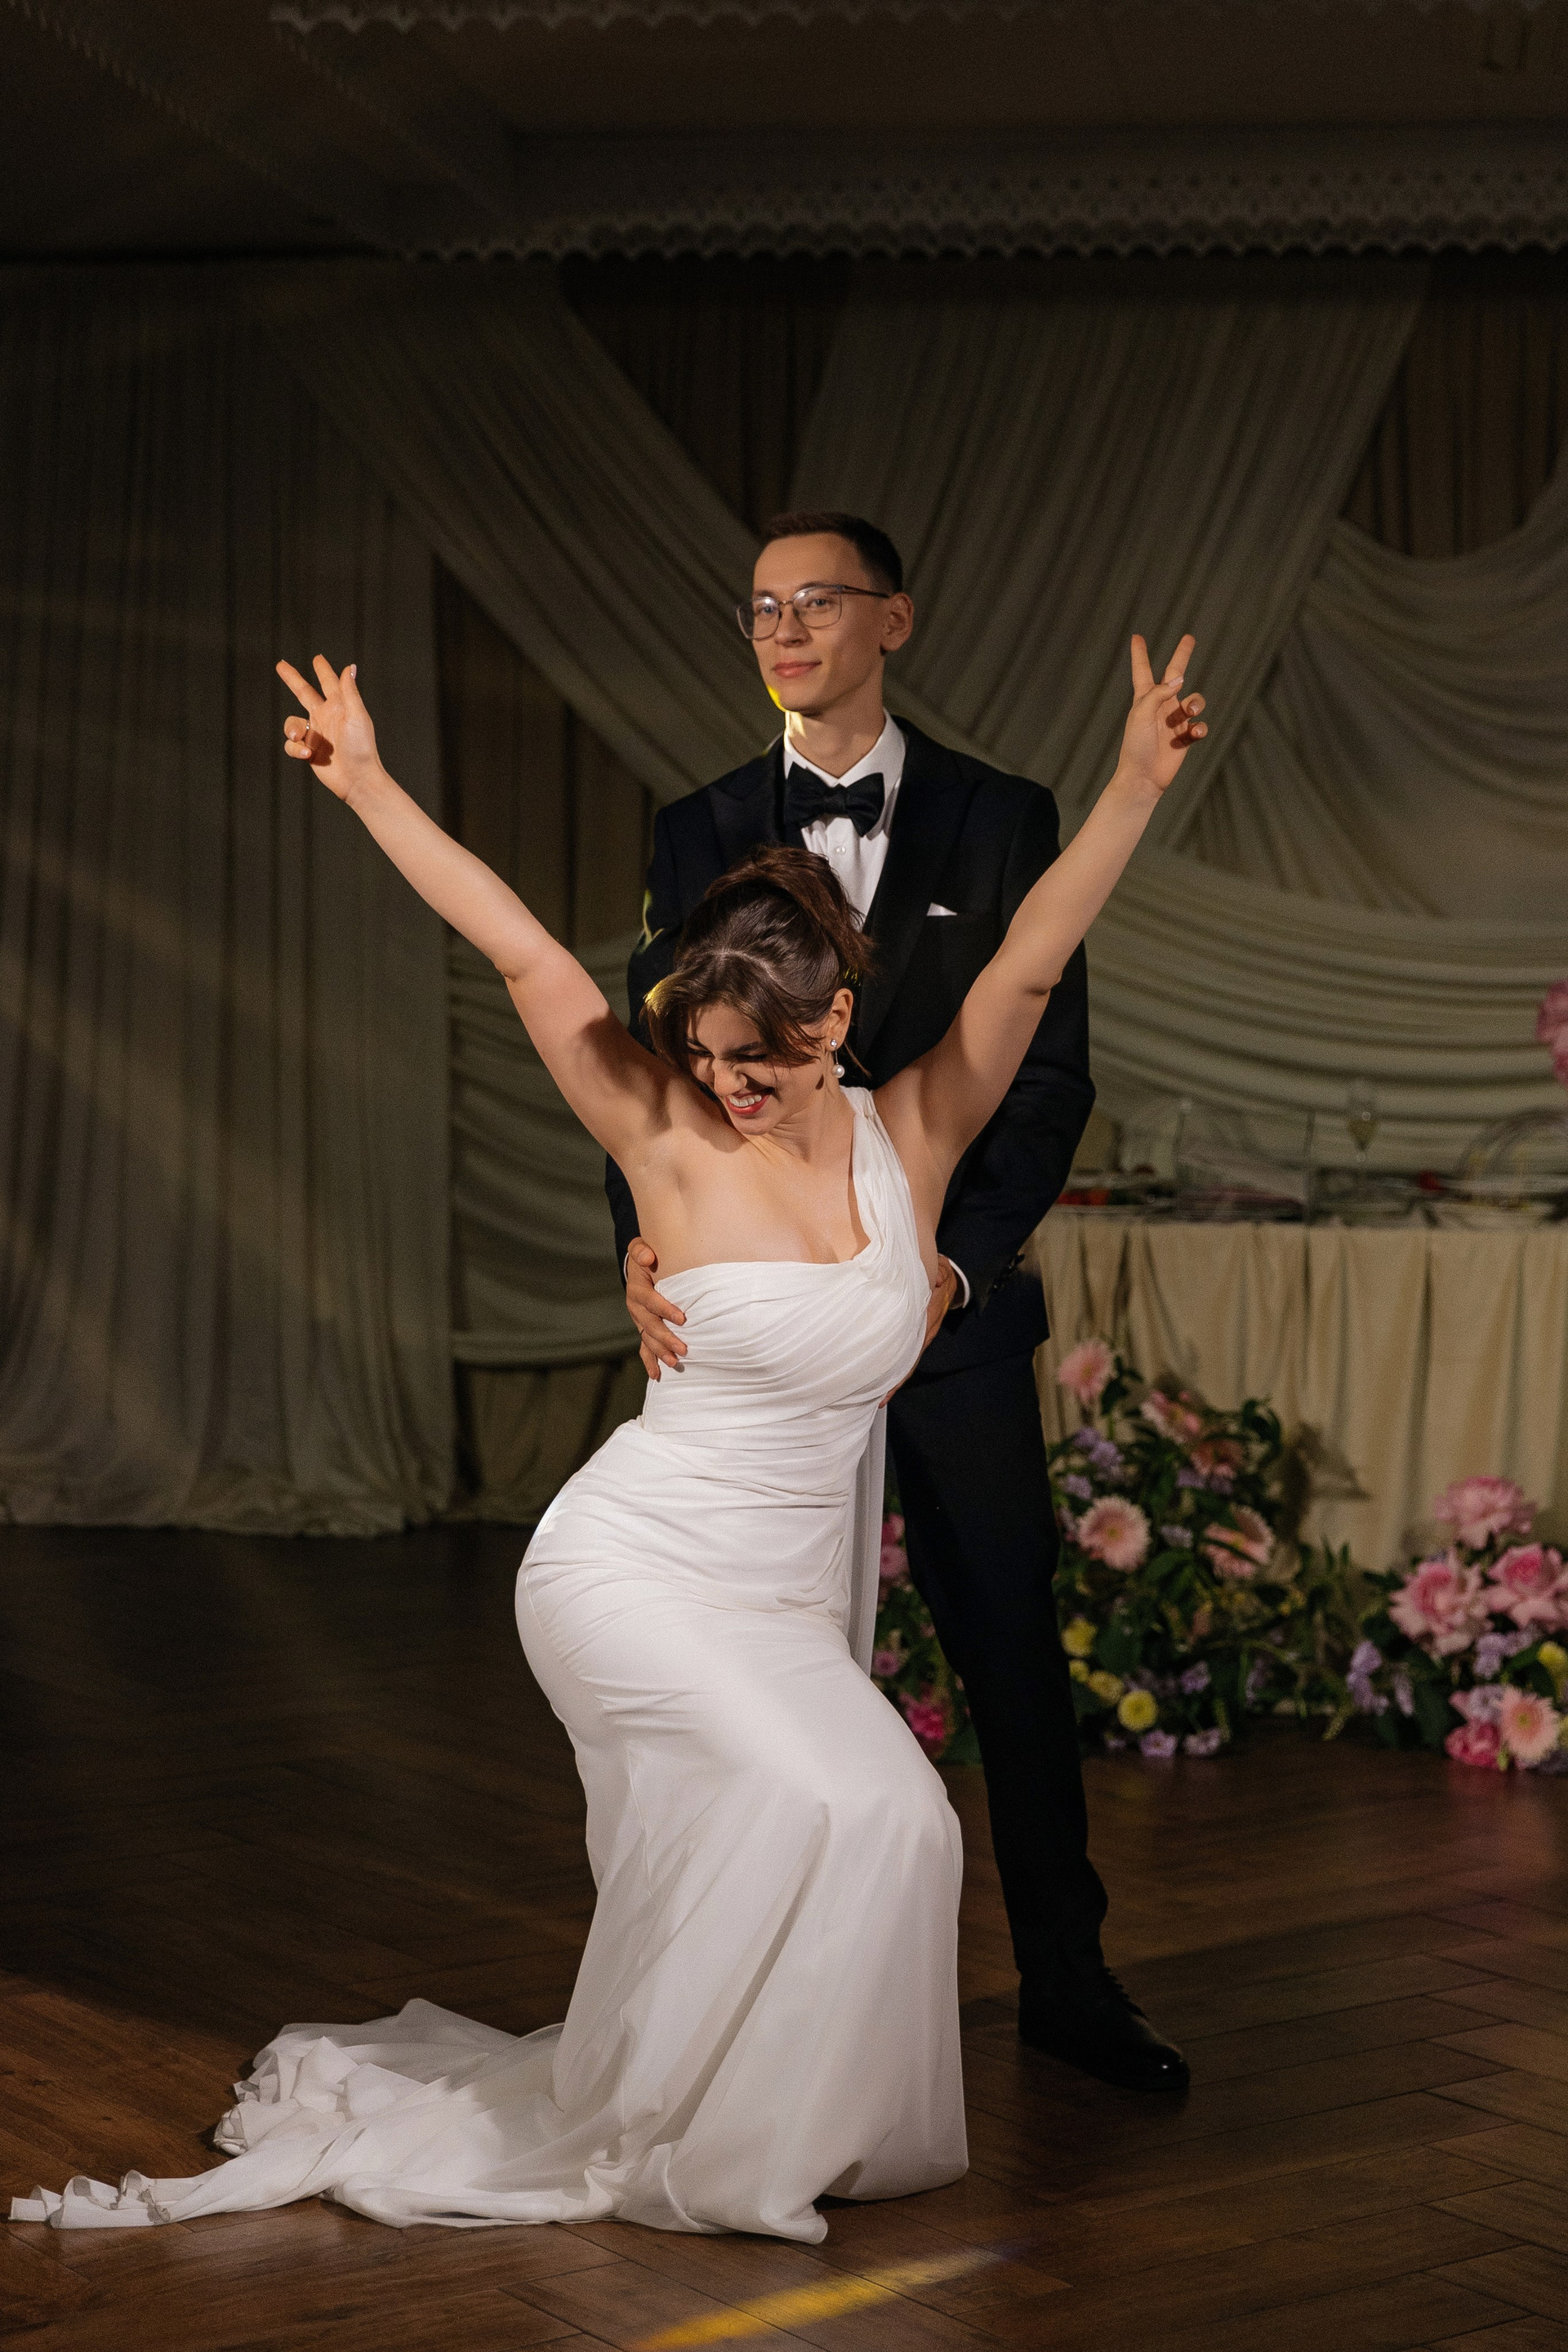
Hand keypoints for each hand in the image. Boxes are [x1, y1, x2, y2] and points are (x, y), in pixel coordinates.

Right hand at [277, 655, 384, 803]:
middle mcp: (325, 718)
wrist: (357, 779)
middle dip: (293, 679)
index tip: (317, 658)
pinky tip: (307, 755)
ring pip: (292, 723)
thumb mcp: (356, 716)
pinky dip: (296, 749)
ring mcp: (316, 734)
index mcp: (339, 707)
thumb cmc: (361, 748)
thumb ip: (350, 692)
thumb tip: (349, 666)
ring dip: (292, 729)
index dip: (323, 670)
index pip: (329, 683)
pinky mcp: (309, 751)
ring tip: (300, 739)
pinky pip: (292, 745)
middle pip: (304, 693)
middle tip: (280, 665)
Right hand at [625, 1238, 686, 1381]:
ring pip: (648, 1339)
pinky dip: (650, 1361)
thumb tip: (648, 1256)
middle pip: (650, 1325)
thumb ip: (642, 1250)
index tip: (682, 1318)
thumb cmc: (645, 1256)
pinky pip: (644, 1347)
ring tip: (674, 1362)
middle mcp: (635, 1307)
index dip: (665, 1309)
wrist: (637, 1268)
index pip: (651, 1300)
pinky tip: (656, 1375)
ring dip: (660, 1352)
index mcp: (637, 1288)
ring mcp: (639, 1320)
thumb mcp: (640, 1248)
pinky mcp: (643, 1328)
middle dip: (666, 1338)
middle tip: (683, 1348)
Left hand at [882, 1256, 957, 1404]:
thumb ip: (939, 1274)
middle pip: (909, 1363)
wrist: (950, 1279)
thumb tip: (938, 1281)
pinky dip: (895, 1368)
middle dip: (895, 1382)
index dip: (902, 1368)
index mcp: (928, 1319)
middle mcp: (924, 1332)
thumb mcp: (942, 1270)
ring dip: (893, 1379)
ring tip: (878, 1396)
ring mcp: (920, 1335)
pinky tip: (882, 1378)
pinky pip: (905, 1354)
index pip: (914, 1348)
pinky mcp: (915, 1335)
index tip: (889, 1383)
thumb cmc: (940, 1274)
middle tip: (880, 1399)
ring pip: (906, 1362)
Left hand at [1116, 634, 1206, 799]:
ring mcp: (1174, 721)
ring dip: (1196, 703)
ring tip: (1190, 713)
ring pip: (1194, 701)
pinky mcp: (1184, 738)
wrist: (1143, 778)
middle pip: (1175, 674)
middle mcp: (1161, 706)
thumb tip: (1180, 680)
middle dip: (1182, 656)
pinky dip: (1200, 727)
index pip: (1143, 669)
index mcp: (1145, 698)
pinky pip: (1199, 725)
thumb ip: (1159, 694)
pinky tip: (1193, 734)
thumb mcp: (1142, 714)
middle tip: (1190, 637)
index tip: (1137, 636)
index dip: (1140, 653)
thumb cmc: (1136, 746)